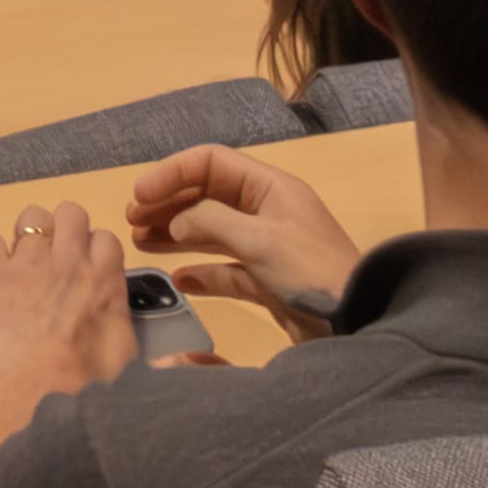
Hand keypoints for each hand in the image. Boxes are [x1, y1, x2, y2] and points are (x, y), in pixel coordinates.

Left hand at [0, 206, 141, 411]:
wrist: (32, 398)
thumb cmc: (86, 391)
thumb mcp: (134, 372)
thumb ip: (161, 359)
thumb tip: (190, 360)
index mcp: (105, 282)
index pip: (106, 238)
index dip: (94, 252)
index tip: (88, 272)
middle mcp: (69, 262)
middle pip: (70, 212)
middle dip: (62, 230)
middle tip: (53, 261)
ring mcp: (28, 263)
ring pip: (30, 218)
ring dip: (26, 236)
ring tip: (20, 265)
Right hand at [126, 143, 360, 320]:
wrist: (357, 324)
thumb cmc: (309, 273)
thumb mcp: (260, 240)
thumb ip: (211, 223)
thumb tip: (175, 222)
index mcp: (271, 188)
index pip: (212, 163)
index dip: (172, 173)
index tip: (139, 194)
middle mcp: (268, 211)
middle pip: (208, 195)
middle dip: (169, 203)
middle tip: (131, 220)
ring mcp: (267, 247)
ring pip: (212, 232)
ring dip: (176, 234)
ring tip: (139, 242)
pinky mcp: (268, 282)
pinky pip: (226, 270)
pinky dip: (201, 271)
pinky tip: (178, 279)